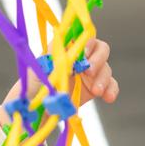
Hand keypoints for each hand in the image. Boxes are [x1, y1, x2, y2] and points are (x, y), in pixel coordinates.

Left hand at [0, 38, 118, 125]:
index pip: (83, 37)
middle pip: (100, 49)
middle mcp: (81, 57)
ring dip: (103, 79)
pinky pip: (110, 85)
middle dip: (98, 60)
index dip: (87, 43)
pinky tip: (108, 98)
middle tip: (89, 73)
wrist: (35, 108)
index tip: (84, 55)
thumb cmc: (33, 85)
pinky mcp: (95, 88)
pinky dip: (111, 90)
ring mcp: (90, 73)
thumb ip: (54, 59)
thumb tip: (68, 52)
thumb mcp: (39, 70)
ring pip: (106, 68)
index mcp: (67, 48)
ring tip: (96, 91)